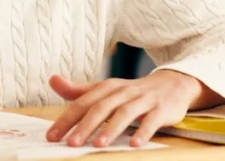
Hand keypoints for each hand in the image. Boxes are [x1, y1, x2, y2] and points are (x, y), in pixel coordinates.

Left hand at [46, 70, 220, 147]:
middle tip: (71, 143)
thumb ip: (78, 90)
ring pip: (125, 113)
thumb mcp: (105, 89)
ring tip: (99, 144)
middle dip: (85, 125)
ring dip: (111, 129)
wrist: (172, 84)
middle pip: (101, 107)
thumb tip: (52, 80)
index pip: (82, 103)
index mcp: (107, 88)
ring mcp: (143, 100)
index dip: (67, 119)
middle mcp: (124, 92)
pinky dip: (143, 132)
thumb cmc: (132, 92)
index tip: (52, 135)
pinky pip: (152, 121)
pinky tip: (134, 143)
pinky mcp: (162, 109)